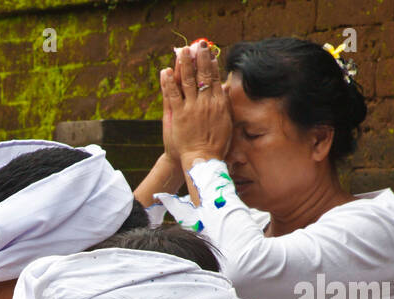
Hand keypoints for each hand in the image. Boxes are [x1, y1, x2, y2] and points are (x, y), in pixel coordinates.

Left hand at [162, 42, 231, 168]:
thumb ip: (224, 104)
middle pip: (203, 75)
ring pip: (188, 80)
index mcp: (218, 103)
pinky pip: (173, 94)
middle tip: (198, 44)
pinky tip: (166, 71)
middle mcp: (206, 102)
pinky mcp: (179, 115)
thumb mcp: (226, 122)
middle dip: (200, 58)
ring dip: (184, 64)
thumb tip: (224, 88)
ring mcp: (192, 108)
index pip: (215, 78)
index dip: (212, 64)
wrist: (202, 159)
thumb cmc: (216, 144)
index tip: (210, 53)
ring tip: (182, 51)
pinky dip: (169, 82)